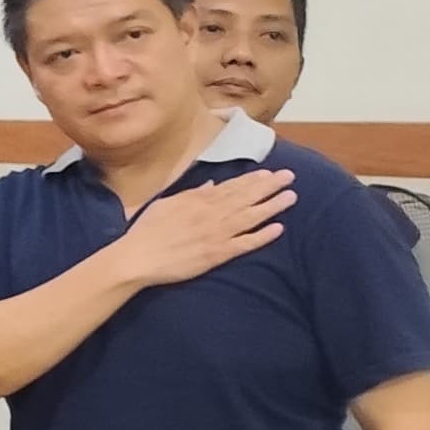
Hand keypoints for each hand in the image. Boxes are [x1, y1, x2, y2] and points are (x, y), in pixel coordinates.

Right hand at [103, 166, 294, 291]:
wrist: (138, 257)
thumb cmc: (147, 230)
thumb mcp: (166, 203)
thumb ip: (191, 194)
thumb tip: (210, 185)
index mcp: (198, 200)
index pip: (231, 187)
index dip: (252, 179)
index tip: (269, 172)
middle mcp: (211, 214)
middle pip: (245, 197)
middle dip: (269, 186)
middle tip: (290, 176)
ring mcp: (216, 234)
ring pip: (250, 217)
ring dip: (272, 206)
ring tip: (291, 197)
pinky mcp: (217, 254)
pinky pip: (244, 244)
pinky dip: (262, 236)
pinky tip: (278, 229)